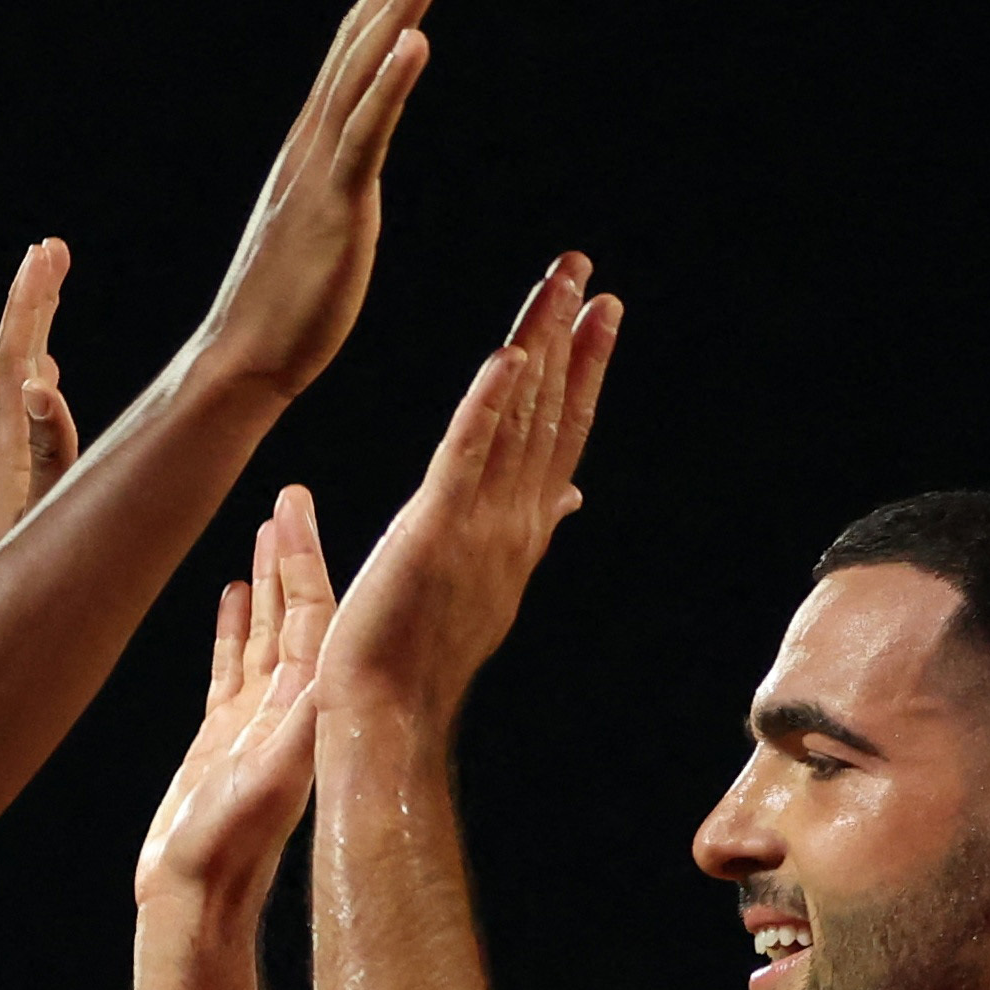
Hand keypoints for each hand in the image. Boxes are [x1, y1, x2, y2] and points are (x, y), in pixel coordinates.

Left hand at [0, 240, 81, 558]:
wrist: (0, 639)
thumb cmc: (21, 589)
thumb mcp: (39, 517)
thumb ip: (45, 454)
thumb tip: (38, 384)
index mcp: (5, 452)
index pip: (14, 361)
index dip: (30, 305)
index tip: (47, 252)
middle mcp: (1, 454)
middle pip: (14, 362)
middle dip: (32, 303)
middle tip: (51, 250)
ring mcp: (10, 471)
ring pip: (22, 387)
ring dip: (36, 333)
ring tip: (49, 284)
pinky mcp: (22, 490)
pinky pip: (32, 422)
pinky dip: (42, 384)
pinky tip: (47, 375)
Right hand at [139, 486, 336, 912]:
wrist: (194, 901)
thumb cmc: (227, 848)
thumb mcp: (267, 778)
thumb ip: (293, 728)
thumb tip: (330, 677)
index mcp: (305, 709)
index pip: (314, 615)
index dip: (307, 557)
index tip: (298, 505)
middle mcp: (286, 709)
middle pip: (295, 613)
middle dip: (292, 554)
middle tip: (289, 494)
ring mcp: (253, 721)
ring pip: (263, 632)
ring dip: (266, 581)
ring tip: (266, 526)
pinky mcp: (219, 738)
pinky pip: (229, 666)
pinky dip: (233, 626)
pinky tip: (230, 592)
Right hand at [190, 0, 450, 403]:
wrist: (244, 362)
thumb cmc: (284, 314)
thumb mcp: (320, 231)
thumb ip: (337, 191)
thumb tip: (350, 178)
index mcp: (313, 148)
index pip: (355, 53)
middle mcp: (311, 143)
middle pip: (359, 39)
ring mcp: (319, 170)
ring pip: (364, 71)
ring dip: (399, 7)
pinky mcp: (334, 206)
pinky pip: (365, 134)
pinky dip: (389, 84)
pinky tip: (415, 41)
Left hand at [319, 258, 619, 719]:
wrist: (389, 716)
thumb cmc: (421, 656)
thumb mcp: (489, 581)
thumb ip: (528, 527)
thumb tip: (572, 496)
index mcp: (520, 531)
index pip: (560, 436)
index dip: (582, 373)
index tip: (599, 318)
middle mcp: (513, 523)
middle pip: (549, 414)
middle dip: (570, 340)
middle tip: (585, 273)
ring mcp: (480, 528)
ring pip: (518, 422)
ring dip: (539, 348)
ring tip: (558, 288)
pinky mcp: (436, 532)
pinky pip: (466, 459)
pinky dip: (488, 407)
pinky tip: (506, 359)